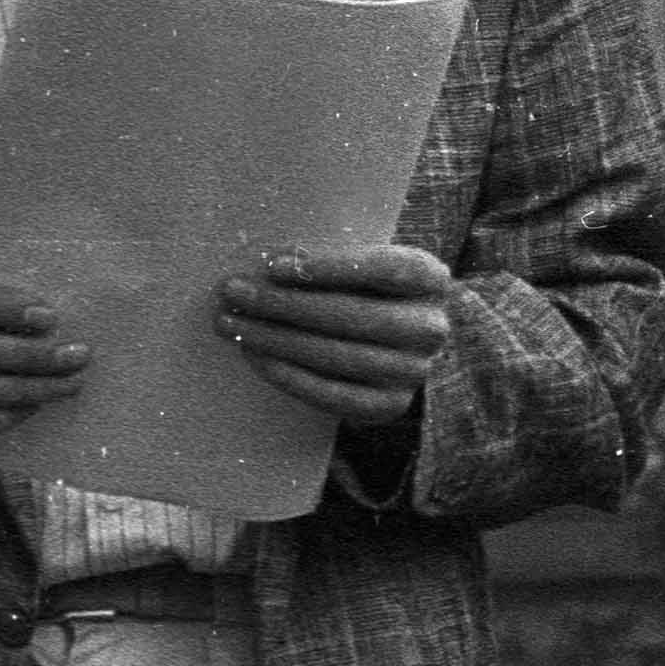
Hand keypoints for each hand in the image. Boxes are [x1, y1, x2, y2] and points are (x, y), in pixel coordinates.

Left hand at [218, 242, 454, 425]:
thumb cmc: (368, 291)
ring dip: (276, 339)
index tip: (274, 266)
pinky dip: (289, 374)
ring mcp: (414, 371)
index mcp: (431, 278)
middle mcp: (431, 327)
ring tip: (233, 324)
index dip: (328, 268)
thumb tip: (271, 266)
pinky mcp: (390, 405)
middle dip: (284, 305)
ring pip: (338, 355)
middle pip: (353, 315)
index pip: (383, 268)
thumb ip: (331, 260)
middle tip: (234, 293)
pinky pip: (333, 394)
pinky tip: (257, 355)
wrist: (400, 345)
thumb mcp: (365, 264)